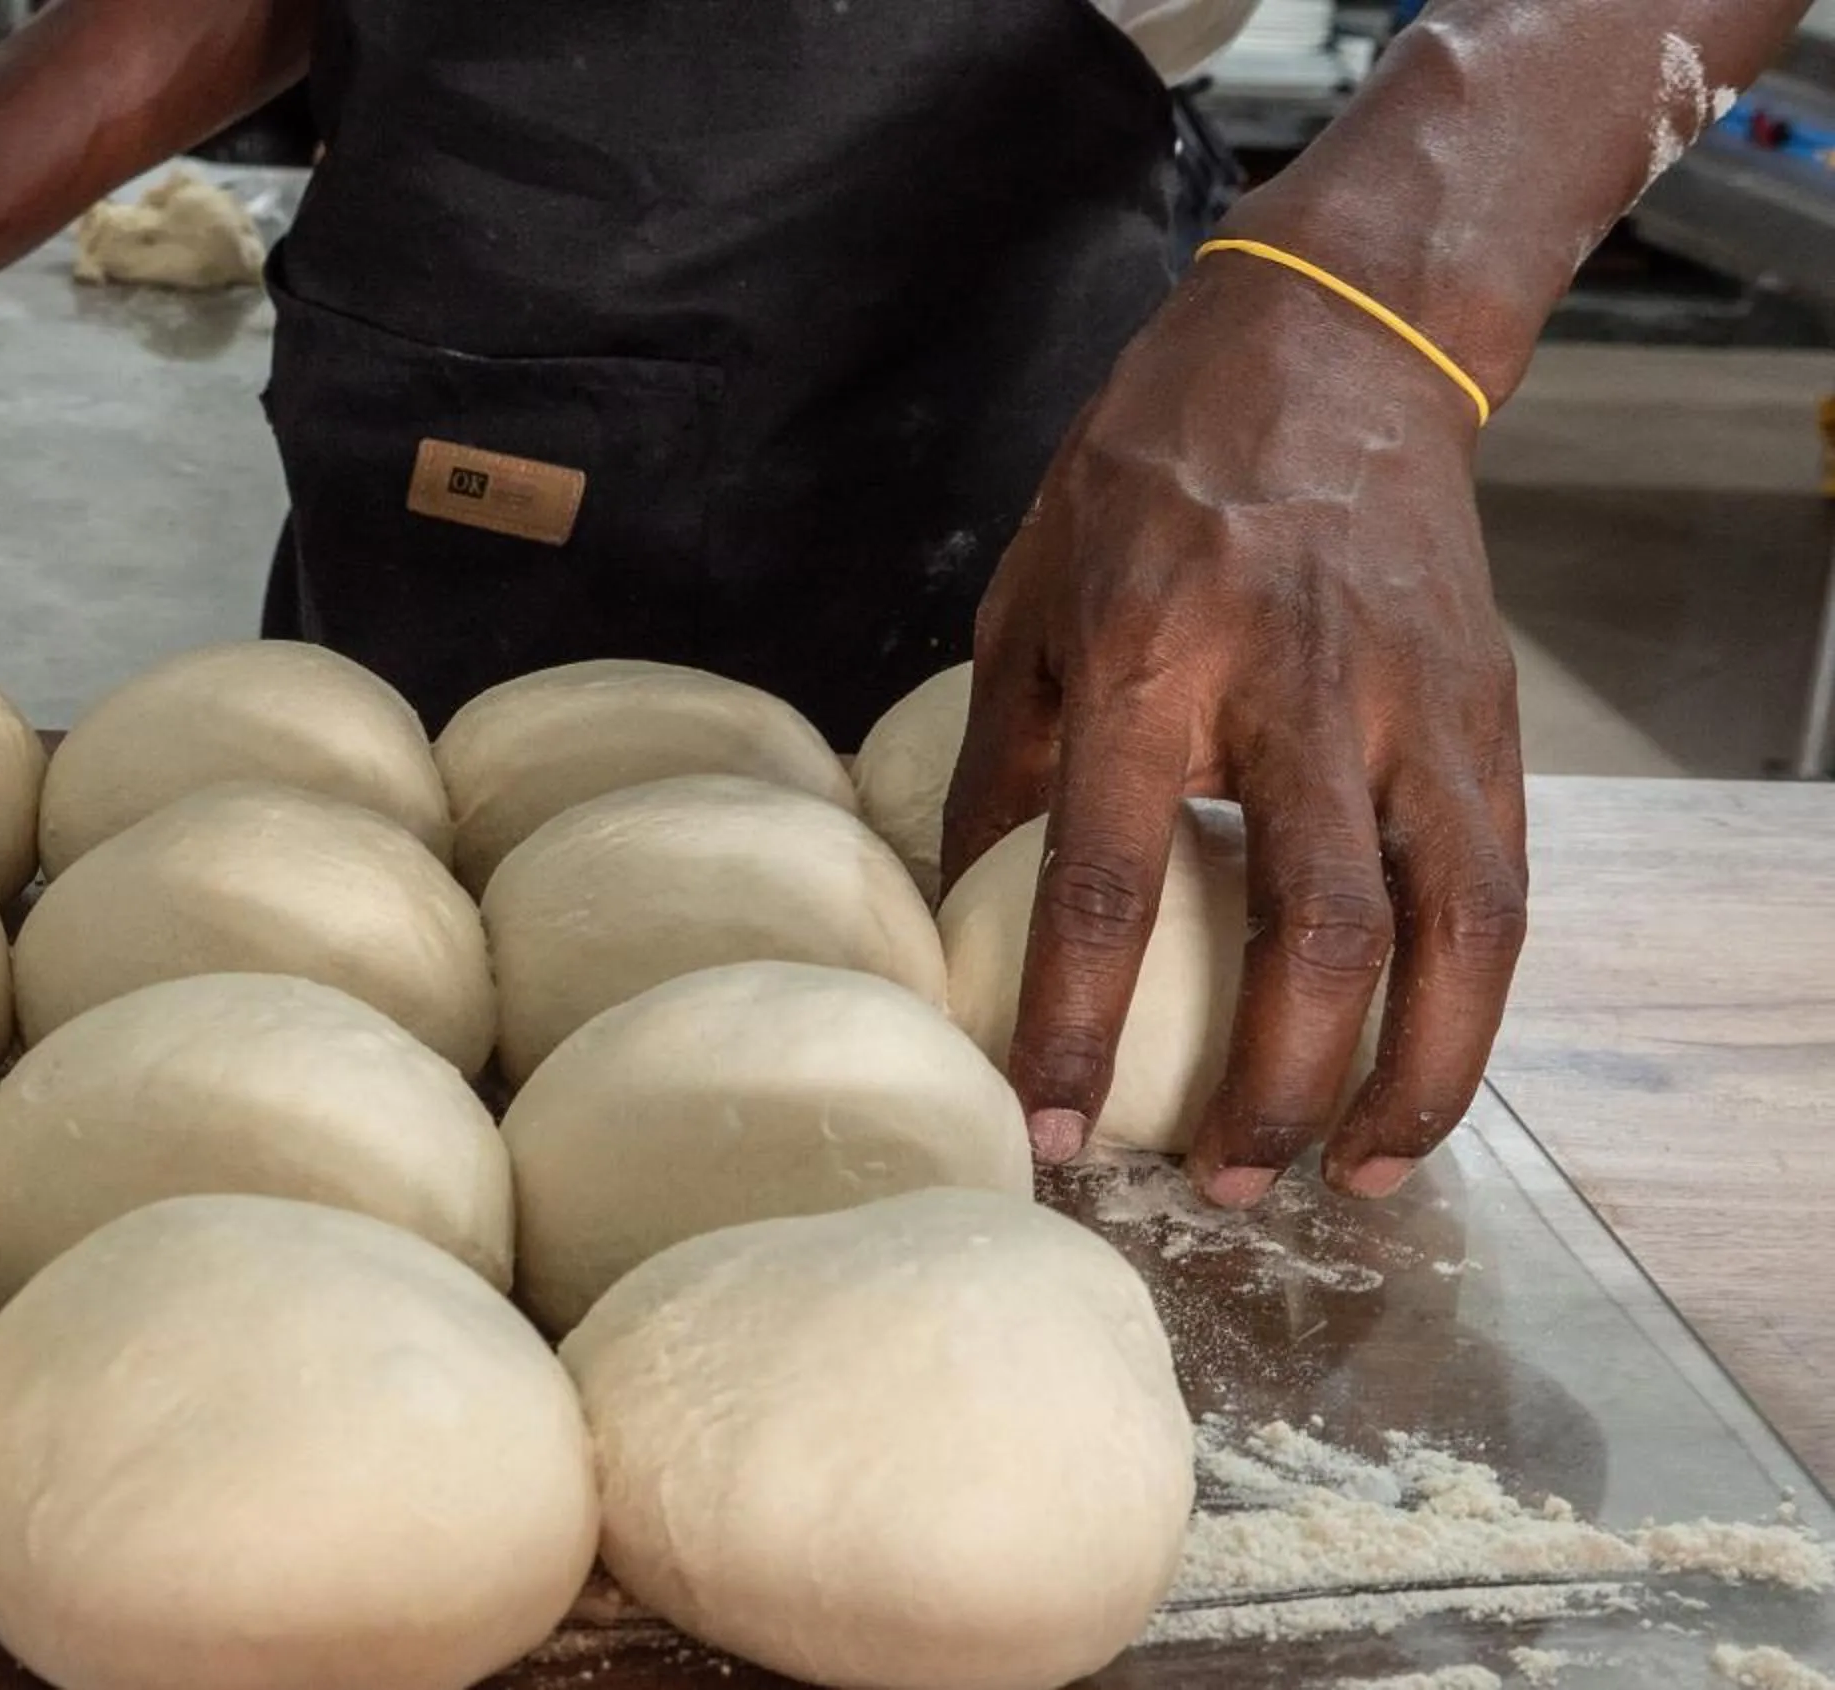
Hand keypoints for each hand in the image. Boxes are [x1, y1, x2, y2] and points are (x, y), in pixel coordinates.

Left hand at [941, 255, 1528, 1207]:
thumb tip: (959, 921)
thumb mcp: (1027, 600)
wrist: (1333, 349)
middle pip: (1311, 932)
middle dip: (1274, 1086)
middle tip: (1226, 1184)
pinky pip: (1498, 886)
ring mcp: (1416, 705)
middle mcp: (1297, 692)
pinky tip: (1424, 1076)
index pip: (1109, 879)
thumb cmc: (1149, 476)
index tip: (1053, 1128)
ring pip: (1447, 928)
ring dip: (1409, 1076)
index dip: (1078, 1022)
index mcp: (1153, 662)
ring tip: (1356, 1176)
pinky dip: (1472, 1003)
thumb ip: (1002, 765)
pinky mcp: (1490, 714)